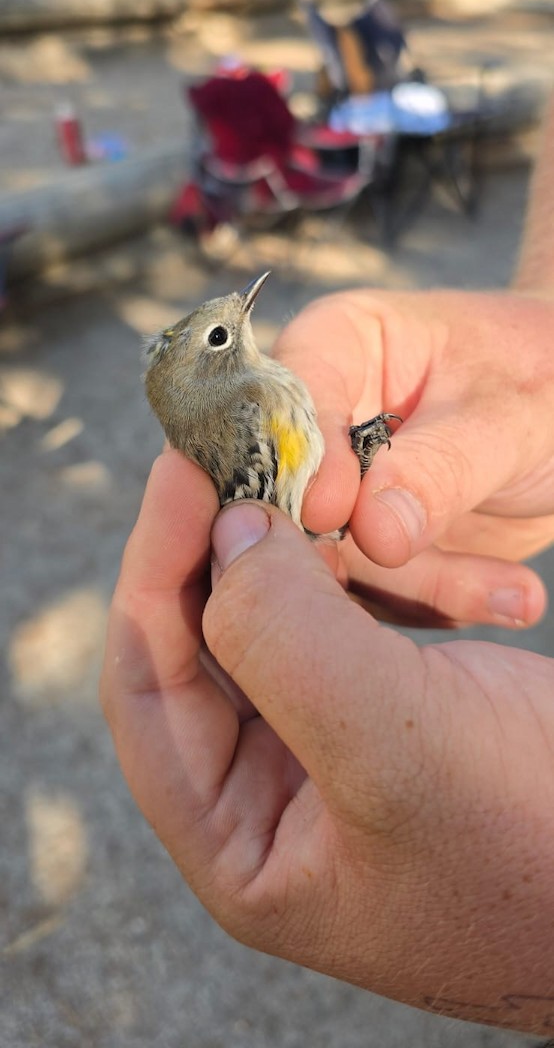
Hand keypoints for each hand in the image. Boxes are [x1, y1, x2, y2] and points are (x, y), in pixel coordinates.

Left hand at [101, 452, 553, 1036]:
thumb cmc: (533, 854)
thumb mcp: (396, 751)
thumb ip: (287, 643)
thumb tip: (227, 535)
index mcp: (238, 843)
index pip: (149, 688)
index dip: (154, 572)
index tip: (179, 473)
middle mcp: (268, 797)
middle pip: (206, 645)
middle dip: (222, 546)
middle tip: (239, 451)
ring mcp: (332, 749)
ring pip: (280, 621)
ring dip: (301, 548)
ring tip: (317, 475)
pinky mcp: (393, 712)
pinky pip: (349, 620)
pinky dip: (367, 569)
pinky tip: (388, 531)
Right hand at [274, 288, 553, 627]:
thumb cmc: (544, 378)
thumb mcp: (507, 415)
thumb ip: (439, 467)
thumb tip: (373, 531)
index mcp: (336, 345)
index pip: (289, 399)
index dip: (302, 457)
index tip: (330, 513)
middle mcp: (321, 420)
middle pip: (289, 494)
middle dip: (353, 548)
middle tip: (411, 570)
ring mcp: (340, 491)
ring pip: (333, 557)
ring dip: (422, 586)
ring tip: (517, 594)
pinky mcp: (368, 547)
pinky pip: (379, 593)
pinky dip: (441, 604)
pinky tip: (512, 597)